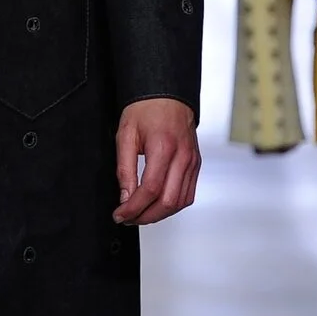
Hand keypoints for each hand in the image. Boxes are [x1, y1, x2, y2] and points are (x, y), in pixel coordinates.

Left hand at [114, 97, 200, 224]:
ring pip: (180, 202)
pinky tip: (157, 205)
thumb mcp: (126, 136)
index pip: (150, 189)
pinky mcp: (196, 165)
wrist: (167, 96)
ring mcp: (192, 162)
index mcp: (164, 147)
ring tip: (140, 214)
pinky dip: (173, 206)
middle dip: (145, 216)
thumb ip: (124, 169)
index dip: (133, 208)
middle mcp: (182, 157)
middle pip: (168, 202)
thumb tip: (125, 197)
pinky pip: (188, 194)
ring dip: (159, 215)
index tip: (120, 214)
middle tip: (128, 218)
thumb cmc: (146, 110)